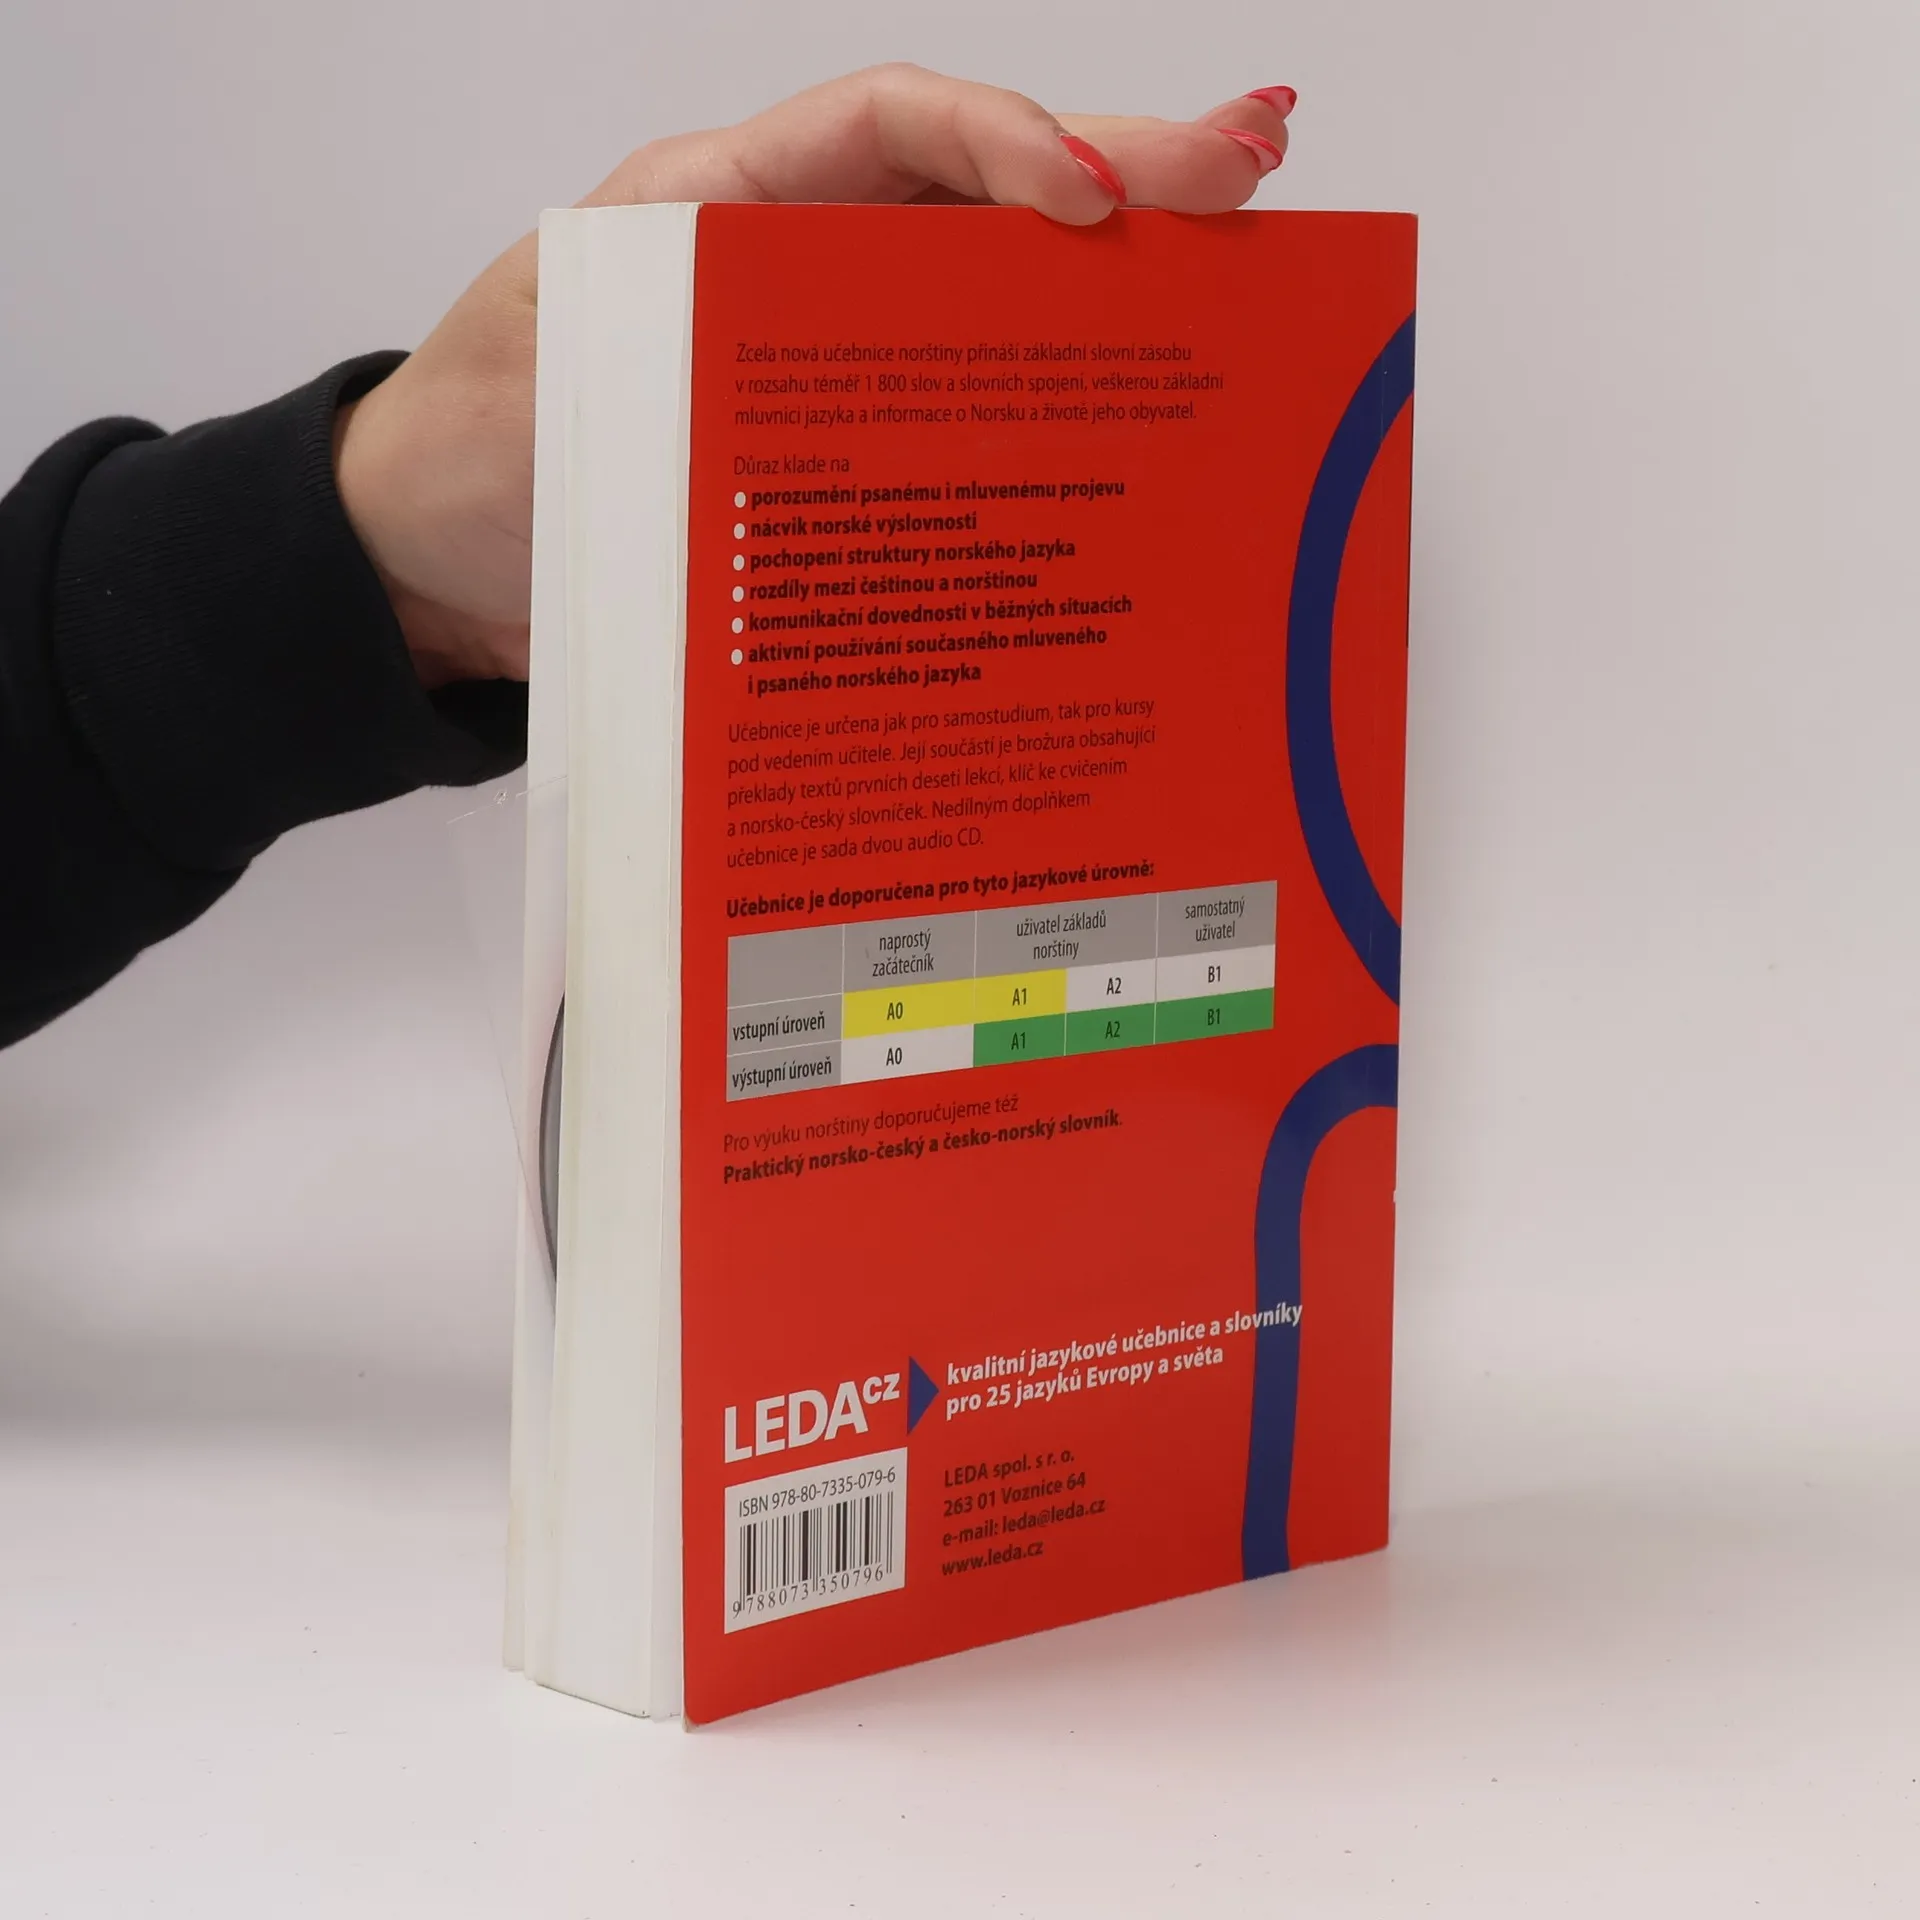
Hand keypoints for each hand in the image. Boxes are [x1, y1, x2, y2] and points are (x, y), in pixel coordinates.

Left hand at [334, 65, 1295, 686]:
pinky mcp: (845, 451)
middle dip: (1121, 176)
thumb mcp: (541, 391)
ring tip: (1245, 266)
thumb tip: (781, 379)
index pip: (885, 131)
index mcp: (716, 207)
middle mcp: (793, 267)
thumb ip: (647, 366)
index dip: (998, 144)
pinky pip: (963, 412)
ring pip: (992, 302)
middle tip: (1253, 171)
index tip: (1091, 195)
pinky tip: (1142, 413)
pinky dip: (1053, 406)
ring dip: (1116, 286)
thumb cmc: (465, 459)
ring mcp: (830, 360)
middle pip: (976, 202)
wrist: (432, 559)